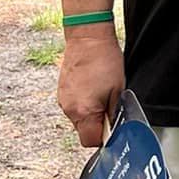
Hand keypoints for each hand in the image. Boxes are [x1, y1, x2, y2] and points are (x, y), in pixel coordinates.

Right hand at [57, 27, 125, 147]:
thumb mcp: (118, 89)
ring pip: (78, 119)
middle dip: (97, 125)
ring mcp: (63, 100)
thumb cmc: (105, 60)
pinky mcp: (61, 92)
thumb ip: (113, 113)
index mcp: (84, 111)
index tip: (111, 130)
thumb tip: (113, 128)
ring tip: (101, 95)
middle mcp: (69, 109)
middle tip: (109, 109)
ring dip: (90, 114)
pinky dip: (83, 104)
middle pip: (83, 131)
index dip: (103, 138)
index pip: (90, 141)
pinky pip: (73, 107)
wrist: (87, 38)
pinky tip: (92, 89)